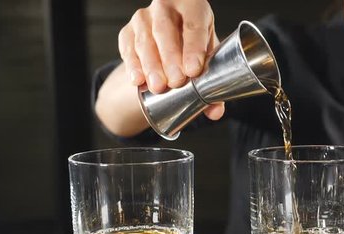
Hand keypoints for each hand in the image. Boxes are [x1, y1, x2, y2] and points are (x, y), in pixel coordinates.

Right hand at [118, 0, 224, 119]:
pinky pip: (128, 48)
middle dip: (170, 59)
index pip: (194, 24)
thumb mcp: (207, 54)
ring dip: (151, 66)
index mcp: (192, 5)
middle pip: (165, 31)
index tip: (194, 70)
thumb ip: (214, 81)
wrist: (170, 36)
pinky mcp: (128, 31)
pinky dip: (132, 66)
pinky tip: (138, 80)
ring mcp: (144, 17)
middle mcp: (166, 6)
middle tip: (176, 82)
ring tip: (158, 87)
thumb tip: (215, 113)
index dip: (194, 47)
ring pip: (145, 40)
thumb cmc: (193, 42)